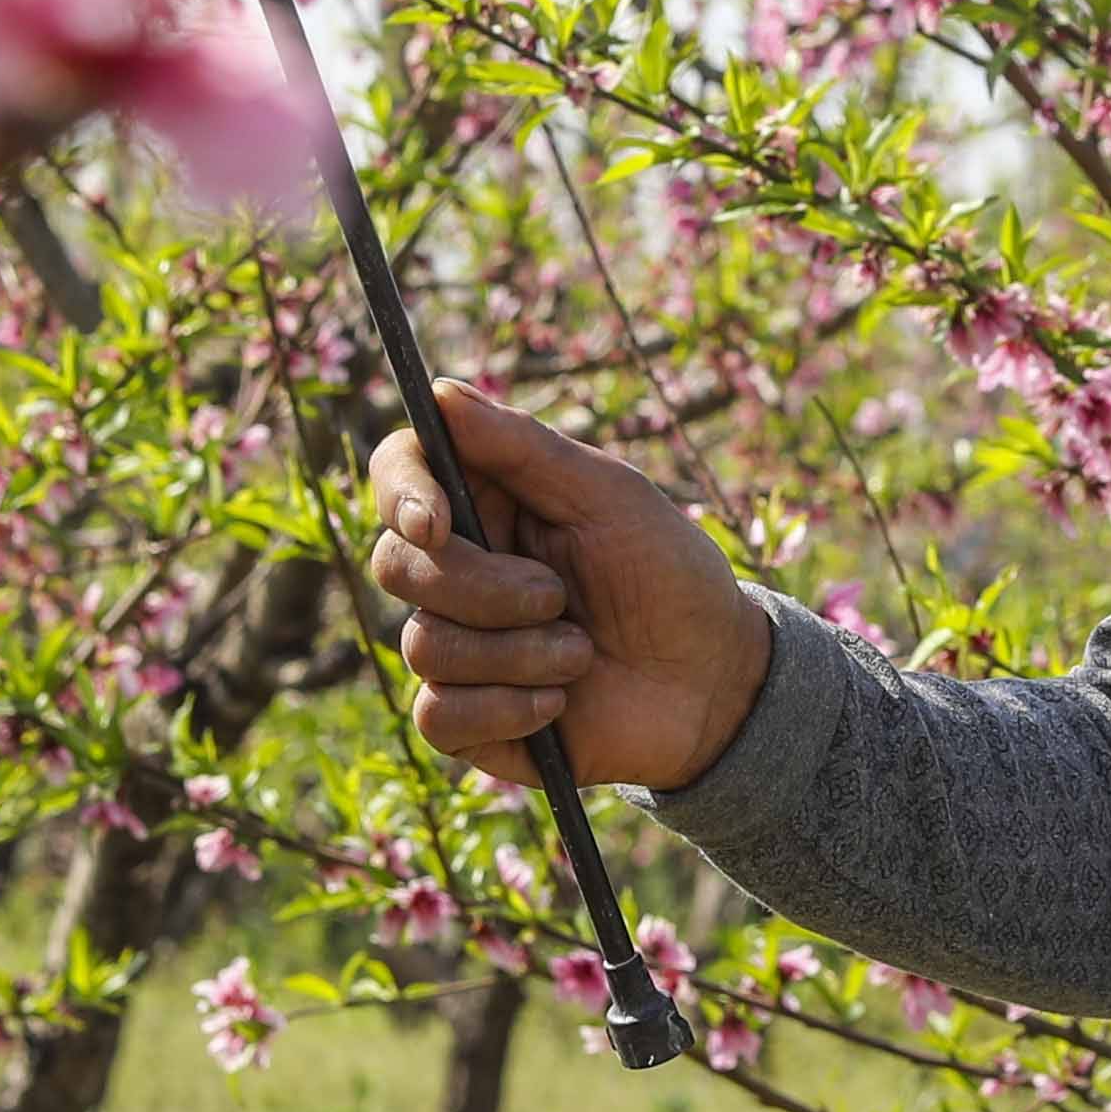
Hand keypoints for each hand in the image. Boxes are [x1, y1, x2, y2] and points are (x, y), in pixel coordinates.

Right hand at [359, 383, 771, 793]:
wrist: (712, 683)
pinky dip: (506, 708)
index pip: (399, 474)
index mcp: (487, 502)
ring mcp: (459, 646)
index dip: (402, 494)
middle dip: (482, 588)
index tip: (436, 523)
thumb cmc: (668, 574)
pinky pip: (438, 715)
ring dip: (517, 653)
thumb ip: (524, 446)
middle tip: (558, 597)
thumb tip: (440, 393)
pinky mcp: (468, 718)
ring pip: (425, 645)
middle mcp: (460, 570)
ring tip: (582, 653)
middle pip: (398, 565)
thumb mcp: (610, 496)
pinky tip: (559, 703)